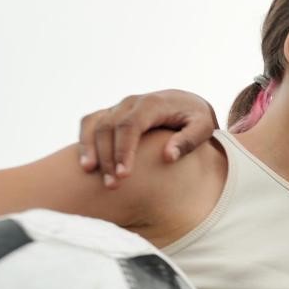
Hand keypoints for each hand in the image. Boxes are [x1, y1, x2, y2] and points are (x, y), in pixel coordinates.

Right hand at [76, 90, 218, 187]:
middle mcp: (131, 103)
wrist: (187, 102)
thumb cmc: (197, 118)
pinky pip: (91, 123)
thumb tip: (168, 156)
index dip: (124, 150)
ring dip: (92, 151)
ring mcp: (118, 107)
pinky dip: (84, 141)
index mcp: (153, 104)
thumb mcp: (203, 127)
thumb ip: (188, 141)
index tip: (124, 176)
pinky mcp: (111, 114)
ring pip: (96, 125)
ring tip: (93, 176)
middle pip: (110, 127)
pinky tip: (86, 164)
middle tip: (113, 186)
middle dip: (108, 157)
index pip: (131, 126)